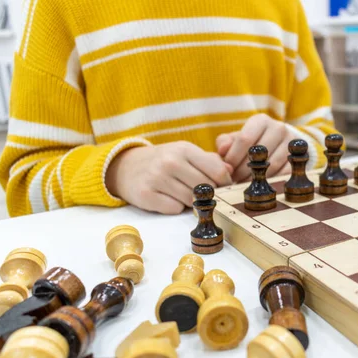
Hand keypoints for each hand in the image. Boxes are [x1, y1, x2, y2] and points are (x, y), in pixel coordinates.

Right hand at [105, 141, 232, 214]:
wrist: (126, 167)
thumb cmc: (164, 161)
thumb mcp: (185, 153)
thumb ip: (210, 161)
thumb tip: (230, 172)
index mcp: (184, 149)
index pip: (217, 171)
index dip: (225, 182)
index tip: (224, 187)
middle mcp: (170, 162)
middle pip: (205, 189)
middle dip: (208, 194)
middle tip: (203, 194)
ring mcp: (157, 179)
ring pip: (190, 201)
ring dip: (191, 202)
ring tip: (183, 193)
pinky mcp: (146, 195)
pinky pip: (174, 209)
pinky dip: (175, 207)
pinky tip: (169, 198)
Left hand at [216, 114, 293, 181]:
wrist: (278, 143)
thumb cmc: (251, 142)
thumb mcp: (236, 138)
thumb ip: (225, 143)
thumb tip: (222, 151)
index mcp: (261, 120)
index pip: (245, 139)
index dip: (234, 157)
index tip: (228, 168)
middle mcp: (278, 128)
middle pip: (259, 154)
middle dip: (244, 170)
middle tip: (235, 179)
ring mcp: (291, 143)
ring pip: (272, 165)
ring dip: (256, 177)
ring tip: (245, 182)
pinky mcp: (299, 157)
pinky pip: (284, 173)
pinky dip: (271, 181)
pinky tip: (260, 183)